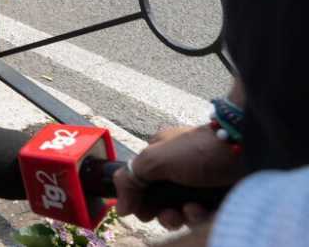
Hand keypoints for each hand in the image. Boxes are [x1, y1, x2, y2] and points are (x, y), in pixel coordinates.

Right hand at [113, 125, 244, 228]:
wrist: (246, 151)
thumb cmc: (196, 150)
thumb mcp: (154, 159)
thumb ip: (129, 180)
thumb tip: (120, 208)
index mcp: (161, 153)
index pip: (141, 181)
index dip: (139, 199)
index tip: (141, 211)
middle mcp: (179, 168)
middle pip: (162, 200)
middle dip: (162, 212)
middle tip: (168, 214)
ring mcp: (200, 184)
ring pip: (183, 211)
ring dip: (182, 216)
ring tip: (190, 211)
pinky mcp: (219, 198)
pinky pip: (205, 215)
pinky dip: (201, 217)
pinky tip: (204, 210)